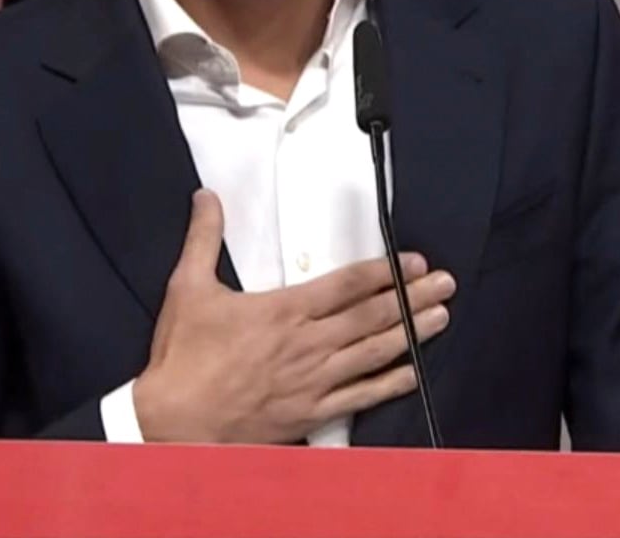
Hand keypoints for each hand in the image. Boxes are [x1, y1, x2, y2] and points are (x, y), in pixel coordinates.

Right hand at [131, 188, 455, 443]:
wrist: (173, 422)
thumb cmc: (182, 358)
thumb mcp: (188, 288)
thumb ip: (203, 239)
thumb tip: (206, 198)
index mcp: (283, 311)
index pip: (346, 285)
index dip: (385, 272)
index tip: (413, 262)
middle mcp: (307, 344)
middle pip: (371, 316)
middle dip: (412, 297)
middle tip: (445, 283)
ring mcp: (313, 382)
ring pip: (374, 353)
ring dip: (411, 334)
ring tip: (441, 317)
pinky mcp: (310, 414)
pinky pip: (360, 398)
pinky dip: (389, 384)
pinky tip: (412, 373)